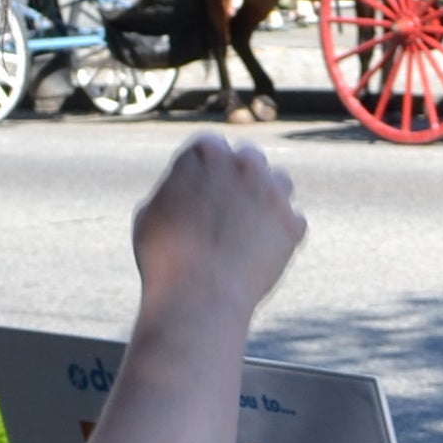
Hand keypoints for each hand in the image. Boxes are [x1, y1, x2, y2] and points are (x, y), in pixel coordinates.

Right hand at [131, 133, 304, 317]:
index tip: (203, 186)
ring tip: (249, 226)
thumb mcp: (150, 214)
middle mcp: (244, 163)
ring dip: (268, 198)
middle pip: (249, 159)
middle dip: (241, 177)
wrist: (199, 296)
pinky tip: (262, 252)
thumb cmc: (164, 258)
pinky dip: (281, 234)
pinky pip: (292, 222)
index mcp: (204, 152)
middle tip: (230, 203)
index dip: (206, 169)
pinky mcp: (293, 223)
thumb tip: (183, 192)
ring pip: (279, 183)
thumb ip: (174, 192)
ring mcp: (273, 192)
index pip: (210, 146)